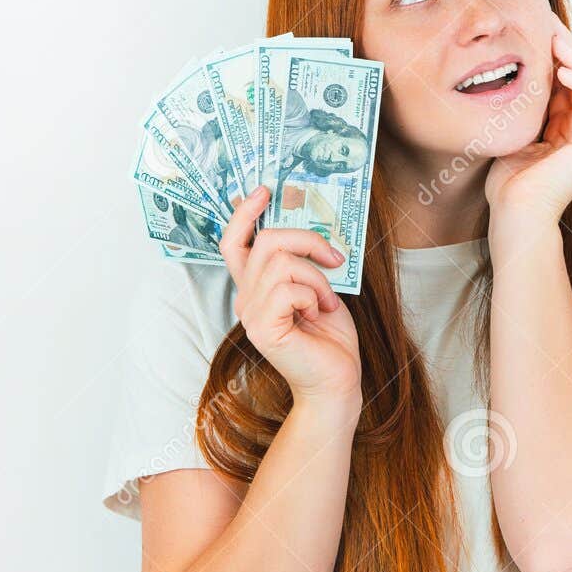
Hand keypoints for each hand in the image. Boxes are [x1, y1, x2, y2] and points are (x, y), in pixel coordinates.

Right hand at [219, 185, 361, 407]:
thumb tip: (306, 232)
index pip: (234, 242)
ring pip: (282, 262)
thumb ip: (302, 263)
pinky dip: (314, 296)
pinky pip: (289, 289)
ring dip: (317, 277)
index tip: (264, 191)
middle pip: (267, 241)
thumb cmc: (330, 339)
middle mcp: (246, 298)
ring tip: (327, 301)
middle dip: (308, 242)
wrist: (337, 381)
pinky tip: (318, 315)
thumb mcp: (318, 289)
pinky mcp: (263, 328)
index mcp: (255, 287)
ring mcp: (251, 313)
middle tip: (335, 261)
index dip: (245, 214)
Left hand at [484, 12, 571, 228]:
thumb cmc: (507, 185)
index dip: (554, 54)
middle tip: (547, 21)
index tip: (536, 29)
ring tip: (556, 38)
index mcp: (564, 130)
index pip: (565, 82)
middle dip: (567, 48)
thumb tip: (502, 75)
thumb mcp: (509, 134)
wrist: (514, 215)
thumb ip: (517, 109)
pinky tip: (564, 69)